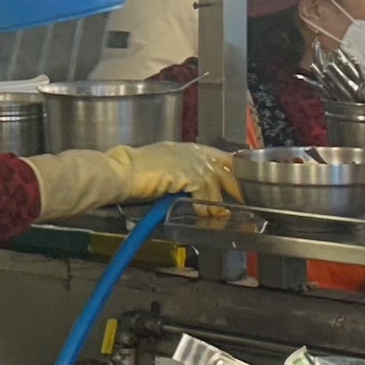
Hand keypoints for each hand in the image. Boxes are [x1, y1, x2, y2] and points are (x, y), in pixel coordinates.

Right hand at [110, 141, 236, 211]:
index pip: (219, 156)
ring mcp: (191, 161)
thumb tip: (192, 192)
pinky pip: (204, 192)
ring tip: (216, 216)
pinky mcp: (188, 174)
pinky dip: (204, 206)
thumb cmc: (134, 173)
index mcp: (187, 148)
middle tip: (243, 201)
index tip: (237, 184)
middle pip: (225, 167)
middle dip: (235, 186)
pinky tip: (201, 214)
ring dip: (216, 202)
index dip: (231, 170)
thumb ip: (182, 176)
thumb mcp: (165, 170)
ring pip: (215, 183)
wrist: (121, 172)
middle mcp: (192, 152)